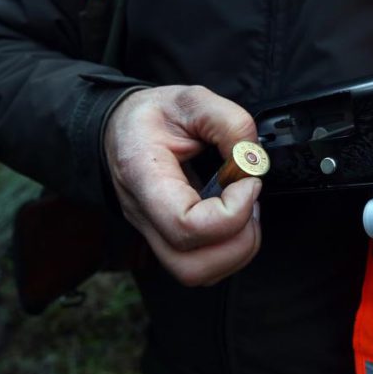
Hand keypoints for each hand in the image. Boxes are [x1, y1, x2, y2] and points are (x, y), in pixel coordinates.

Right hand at [104, 85, 260, 285]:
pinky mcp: (168, 239)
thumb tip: (253, 159)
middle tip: (250, 199)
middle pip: (192, 267)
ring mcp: (154, 233)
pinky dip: (230, 248)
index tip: (248, 180)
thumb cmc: (151, 117)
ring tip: (245, 208)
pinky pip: (202, 265)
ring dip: (237, 248)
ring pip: (198, 273)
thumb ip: (230, 123)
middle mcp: (144, 216)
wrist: (119, 128)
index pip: (186, 225)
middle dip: (239, 241)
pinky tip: (235, 214)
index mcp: (144, 176)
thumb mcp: (191, 100)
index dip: (232, 212)